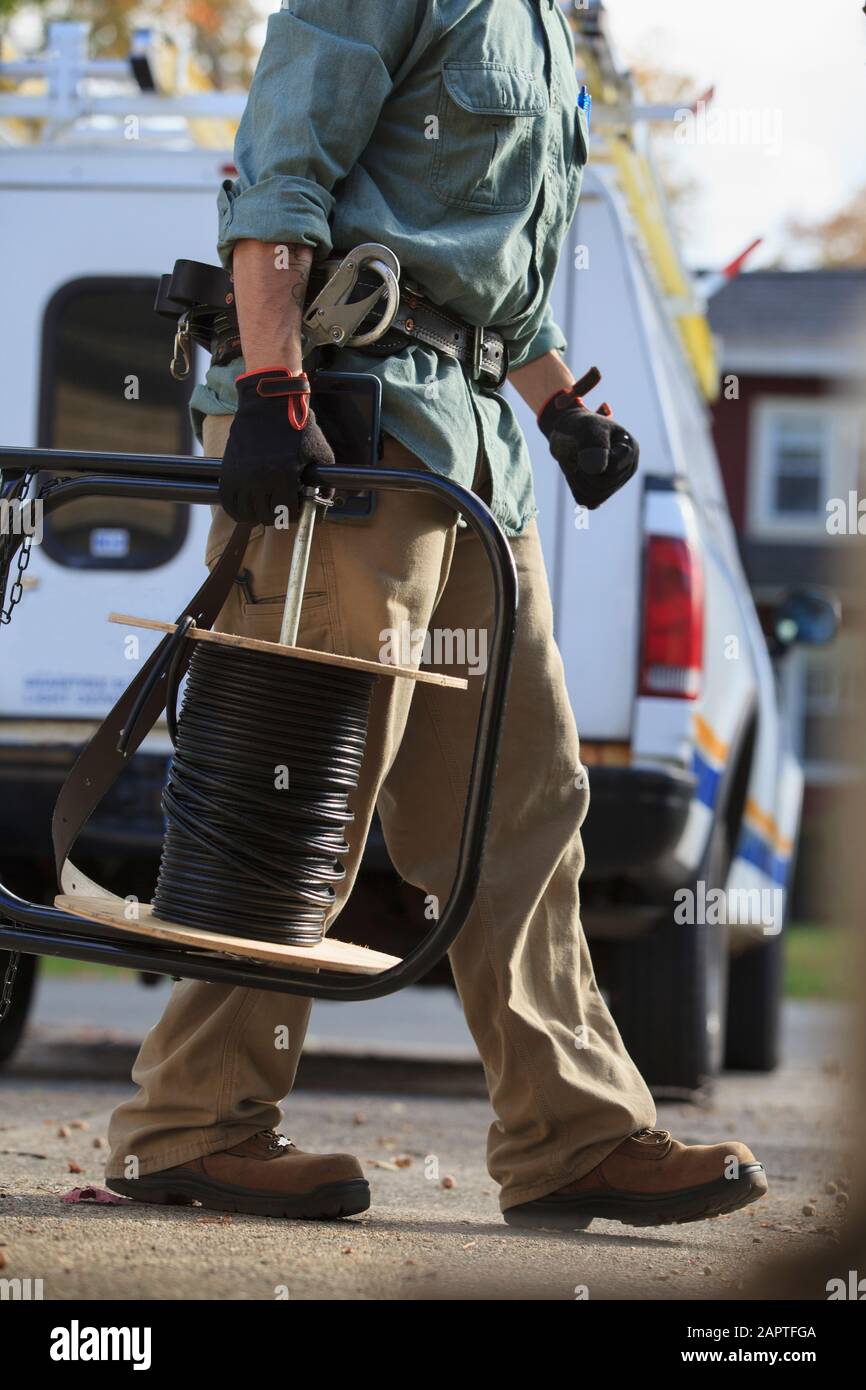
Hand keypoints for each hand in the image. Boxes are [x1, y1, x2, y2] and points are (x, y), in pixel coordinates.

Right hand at [218, 367, 334, 525]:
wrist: (268, 404)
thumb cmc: (297, 428)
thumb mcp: (320, 453)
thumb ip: (325, 481)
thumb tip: (325, 502)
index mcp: (284, 476)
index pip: (288, 514)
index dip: (295, 515)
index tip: (296, 508)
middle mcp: (260, 479)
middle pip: (267, 517)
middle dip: (278, 516)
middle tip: (282, 508)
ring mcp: (241, 476)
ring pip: (246, 514)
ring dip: (257, 515)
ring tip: (265, 507)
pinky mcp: (227, 471)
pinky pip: (228, 503)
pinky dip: (237, 510)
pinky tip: (247, 507)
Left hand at [538, 366, 638, 509]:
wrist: (568, 432)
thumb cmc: (578, 426)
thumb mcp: (585, 429)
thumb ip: (594, 445)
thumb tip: (599, 470)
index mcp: (630, 449)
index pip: (611, 469)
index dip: (592, 460)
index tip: (584, 443)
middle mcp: (627, 468)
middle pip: (602, 485)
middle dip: (582, 472)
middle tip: (575, 455)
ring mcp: (617, 482)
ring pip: (595, 497)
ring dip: (577, 481)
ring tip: (575, 464)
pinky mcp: (603, 493)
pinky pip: (588, 502)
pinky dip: (576, 489)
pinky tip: (576, 475)